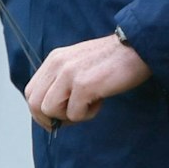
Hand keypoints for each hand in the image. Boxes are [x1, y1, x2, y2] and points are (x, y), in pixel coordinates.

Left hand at [23, 34, 150, 127]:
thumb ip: (62, 81)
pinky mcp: (83, 85)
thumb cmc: (111, 61)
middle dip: (52, 119)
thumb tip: (52, 111)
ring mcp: (69, 74)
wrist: (137, 48)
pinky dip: (88, 115)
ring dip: (71, 116)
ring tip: (89, 104)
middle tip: (74, 116)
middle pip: (35, 105)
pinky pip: (74, 114)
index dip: (41, 112)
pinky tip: (100, 100)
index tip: (59, 117)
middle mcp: (57, 64)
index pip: (31, 92)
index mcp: (54, 60)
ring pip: (50, 111)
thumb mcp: (78, 64)